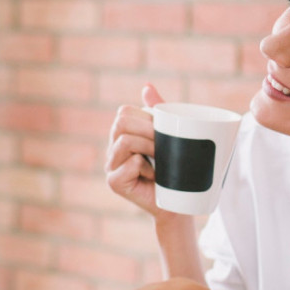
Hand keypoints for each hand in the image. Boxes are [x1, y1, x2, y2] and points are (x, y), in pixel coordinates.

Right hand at [105, 84, 167, 216]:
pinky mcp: (114, 182)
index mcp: (123, 134)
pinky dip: (148, 169)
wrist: (178, 203)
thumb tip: (146, 86)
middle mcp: (113, 148)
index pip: (124, 112)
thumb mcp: (169, 135)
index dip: (146, 117)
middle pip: (121, 122)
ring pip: (125, 141)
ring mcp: (111, 165)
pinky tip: (154, 178)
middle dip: (148, 130)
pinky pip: (130, 163)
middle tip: (163, 146)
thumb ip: (158, 110)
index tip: (163, 132)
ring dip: (149, 148)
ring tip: (160, 161)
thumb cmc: (175, 169)